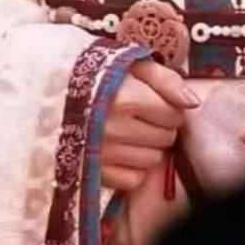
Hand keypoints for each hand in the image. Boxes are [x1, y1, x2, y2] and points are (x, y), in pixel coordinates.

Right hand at [101, 58, 199, 192]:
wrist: (51, 90)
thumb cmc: (98, 74)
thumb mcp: (131, 64)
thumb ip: (165, 79)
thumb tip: (193, 102)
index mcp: (123, 97)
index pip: (173, 114)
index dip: (170, 107)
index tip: (157, 102)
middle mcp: (112, 128)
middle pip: (165, 138)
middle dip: (161, 127)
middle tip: (144, 116)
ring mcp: (101, 153)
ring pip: (153, 160)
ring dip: (149, 147)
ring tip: (132, 131)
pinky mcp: (93, 172)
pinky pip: (133, 179)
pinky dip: (134, 168)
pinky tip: (123, 150)